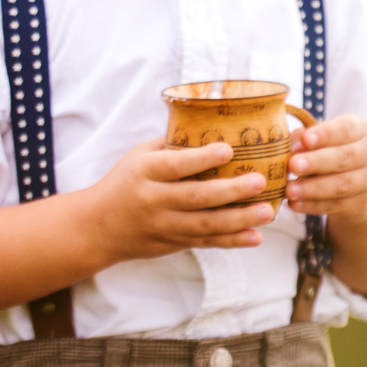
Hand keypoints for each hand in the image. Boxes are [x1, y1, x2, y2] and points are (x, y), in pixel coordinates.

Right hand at [82, 138, 277, 261]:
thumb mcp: (139, 156)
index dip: (202, 158)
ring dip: (240, 220)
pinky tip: (256, 237)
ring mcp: (164, 225)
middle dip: (231, 191)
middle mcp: (154, 200)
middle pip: (196, 197)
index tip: (229, 150)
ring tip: (268, 212)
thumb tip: (213, 123)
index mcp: (145, 172)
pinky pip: (206, 243)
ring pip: (206, 225)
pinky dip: (232, 241)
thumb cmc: (125, 182)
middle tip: (260, 182)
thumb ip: (172, 144)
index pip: (175, 165)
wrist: (98, 227)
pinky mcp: (173, 243)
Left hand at [284, 113, 366, 221]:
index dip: (325, 134)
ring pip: (342, 185)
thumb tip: (290, 147)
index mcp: (360, 129)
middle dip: (316, 162)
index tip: (305, 139)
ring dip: (313, 188)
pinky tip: (295, 204)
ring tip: (289, 190)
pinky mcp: (364, 203)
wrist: (359, 185)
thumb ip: (303, 139)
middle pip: (344, 157)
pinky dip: (313, 206)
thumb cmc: (331, 153)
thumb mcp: (321, 139)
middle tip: (292, 165)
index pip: (345, 129)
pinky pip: (337, 205)